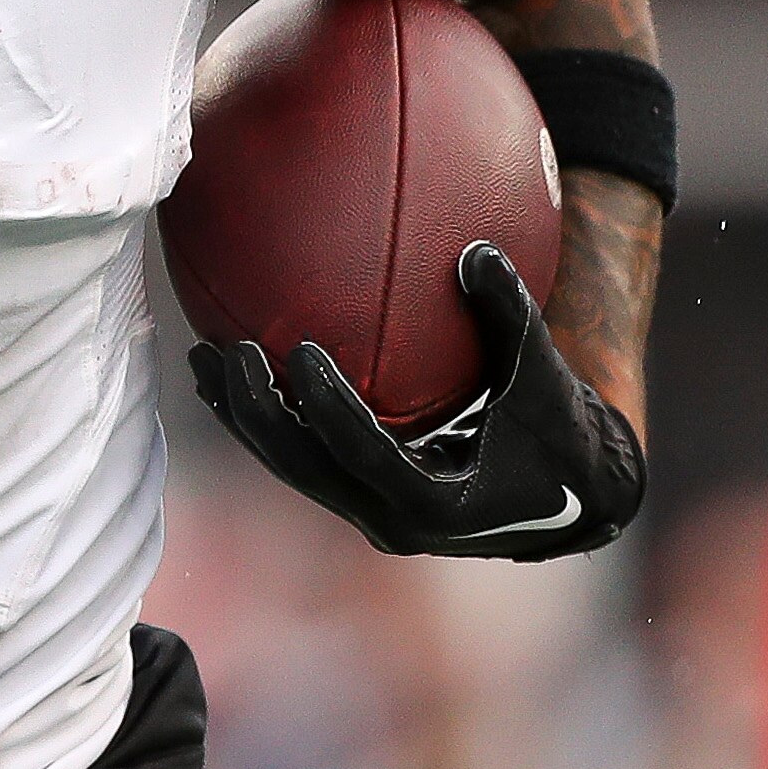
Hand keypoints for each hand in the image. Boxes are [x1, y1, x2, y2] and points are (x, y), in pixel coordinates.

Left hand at [188, 241, 643, 559]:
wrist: (566, 497)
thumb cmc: (559, 435)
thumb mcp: (546, 379)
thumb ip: (514, 318)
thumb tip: (478, 249)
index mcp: (437, 504)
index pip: (367, 456)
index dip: (329, 409)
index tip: (302, 352)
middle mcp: (391, 519)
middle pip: (305, 469)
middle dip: (258, 415)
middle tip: (227, 352)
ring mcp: (367, 511)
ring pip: (290, 466)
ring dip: (243, 416)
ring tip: (202, 357)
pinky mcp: (356, 494)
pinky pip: (299, 455)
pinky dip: (265, 415)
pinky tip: (230, 368)